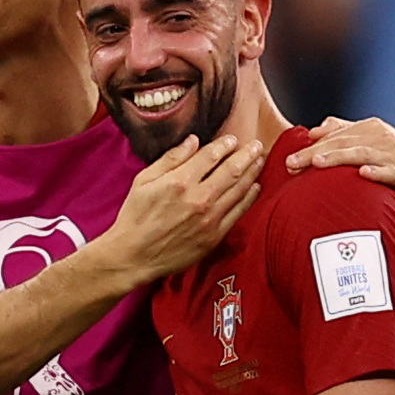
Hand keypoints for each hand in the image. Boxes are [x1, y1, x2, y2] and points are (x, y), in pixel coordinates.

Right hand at [96, 134, 264, 283]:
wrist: (134, 256)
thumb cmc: (135, 217)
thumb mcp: (143, 181)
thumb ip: (170, 159)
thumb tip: (193, 141)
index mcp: (179, 182)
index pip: (210, 156)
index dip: (224, 144)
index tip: (232, 139)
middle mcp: (198, 198)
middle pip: (231, 170)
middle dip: (246, 154)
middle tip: (256, 145)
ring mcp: (209, 218)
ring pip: (239, 189)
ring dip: (252, 172)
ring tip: (260, 160)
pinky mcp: (214, 235)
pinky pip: (239, 212)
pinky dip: (250, 197)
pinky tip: (255, 186)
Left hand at [285, 116, 394, 225]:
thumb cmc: (392, 163)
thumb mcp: (367, 144)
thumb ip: (342, 134)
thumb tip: (314, 130)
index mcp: (370, 128)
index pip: (334, 135)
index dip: (310, 146)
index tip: (287, 160)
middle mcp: (383, 138)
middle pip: (343, 143)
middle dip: (315, 153)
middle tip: (292, 165)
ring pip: (363, 154)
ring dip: (340, 157)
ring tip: (318, 163)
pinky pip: (392, 173)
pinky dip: (378, 172)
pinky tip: (363, 174)